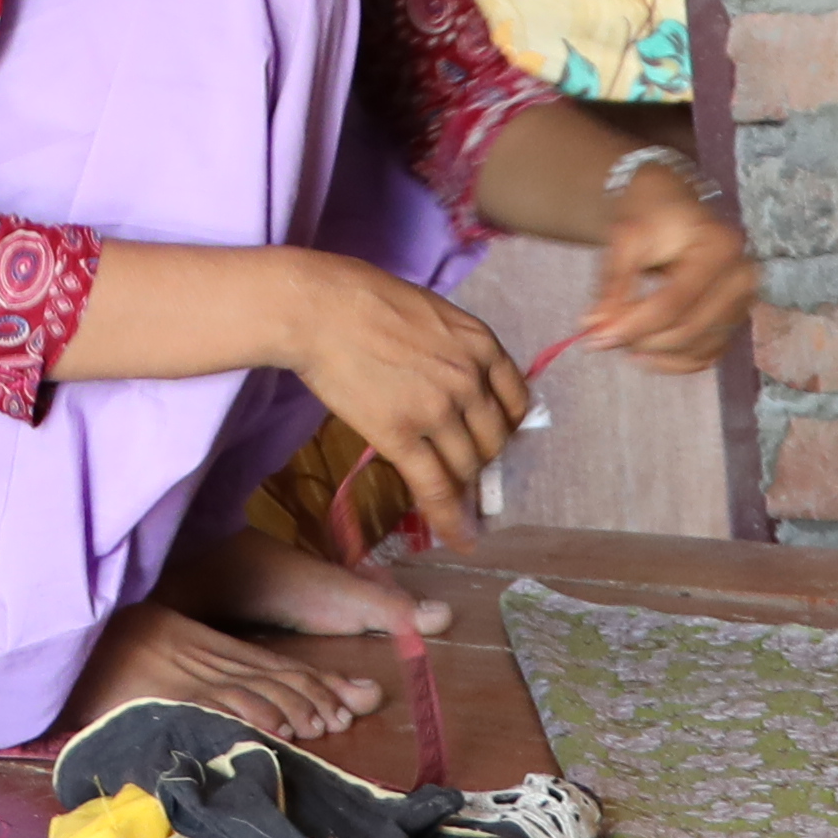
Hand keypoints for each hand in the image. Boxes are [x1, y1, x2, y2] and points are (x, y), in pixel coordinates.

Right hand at [286, 251, 534, 539]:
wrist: (320, 307)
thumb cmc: (367, 299)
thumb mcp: (433, 313)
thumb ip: (457, 349)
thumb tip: (461, 383)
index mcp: (481, 344)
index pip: (516, 401)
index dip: (506, 428)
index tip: (495, 441)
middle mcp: (470, 379)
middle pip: (494, 441)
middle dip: (482, 460)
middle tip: (465, 470)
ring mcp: (437, 410)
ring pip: (467, 467)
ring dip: (462, 487)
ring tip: (457, 503)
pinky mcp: (401, 435)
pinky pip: (435, 487)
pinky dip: (450, 519)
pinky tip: (458, 538)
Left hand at [589, 155, 756, 368]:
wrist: (670, 207)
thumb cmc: (649, 214)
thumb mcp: (624, 239)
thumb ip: (612, 286)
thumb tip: (594, 329)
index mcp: (720, 245)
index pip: (675, 301)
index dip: (635, 324)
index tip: (597, 337)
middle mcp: (742, 276)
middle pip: (690, 329)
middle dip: (643, 341)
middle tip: (604, 338)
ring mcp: (744, 300)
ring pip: (699, 348)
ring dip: (657, 355)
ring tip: (622, 343)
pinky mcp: (736, 319)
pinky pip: (707, 355)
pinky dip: (675, 362)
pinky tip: (646, 355)